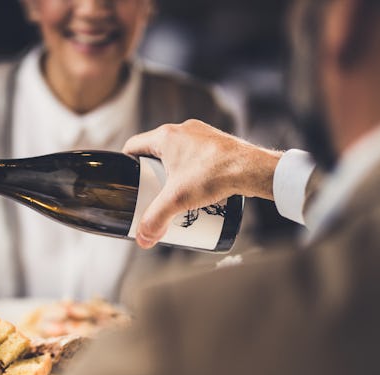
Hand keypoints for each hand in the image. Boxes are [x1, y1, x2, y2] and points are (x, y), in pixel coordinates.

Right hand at [122, 119, 281, 248]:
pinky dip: (191, 169)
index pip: (133, 147)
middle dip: (151, 174)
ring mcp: (201, 134)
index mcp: (165, 136)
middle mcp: (182, 129)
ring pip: (177, 153)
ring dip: (172, 171)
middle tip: (151, 194)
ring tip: (173, 194)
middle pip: (155, 152)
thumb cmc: (214, 175)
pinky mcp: (217, 142)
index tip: (126, 182)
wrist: (253, 169)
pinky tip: (196, 186)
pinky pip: (195, 154)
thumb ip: (156, 219)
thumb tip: (143, 239)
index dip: (126, 164)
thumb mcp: (177, 200)